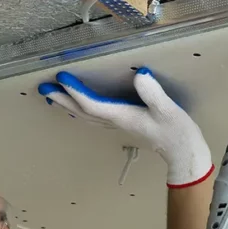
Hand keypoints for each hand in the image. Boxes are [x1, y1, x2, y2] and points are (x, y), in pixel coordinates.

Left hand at [38, 68, 213, 187]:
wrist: (183, 153)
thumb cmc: (177, 132)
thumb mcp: (168, 110)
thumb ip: (153, 94)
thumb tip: (140, 75)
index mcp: (123, 116)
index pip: (92, 104)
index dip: (76, 91)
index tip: (61, 77)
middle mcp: (115, 122)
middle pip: (82, 112)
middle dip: (62, 100)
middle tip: (43, 88)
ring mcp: (118, 125)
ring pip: (85, 116)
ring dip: (68, 106)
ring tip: (52, 97)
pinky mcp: (123, 124)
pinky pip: (94, 118)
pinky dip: (81, 111)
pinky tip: (76, 108)